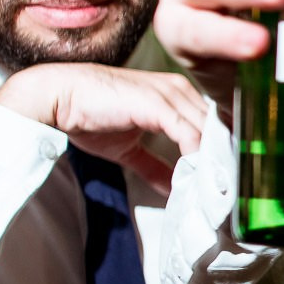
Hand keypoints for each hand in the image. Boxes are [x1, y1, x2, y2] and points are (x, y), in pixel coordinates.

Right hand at [0, 63, 204, 188]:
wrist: (57, 98)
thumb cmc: (88, 116)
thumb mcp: (128, 149)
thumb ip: (154, 166)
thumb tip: (172, 189)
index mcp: (176, 94)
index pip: (211, 124)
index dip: (219, 153)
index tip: (223, 183)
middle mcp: (178, 90)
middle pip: (216, 127)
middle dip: (222, 160)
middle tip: (227, 193)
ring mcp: (170, 95)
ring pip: (208, 131)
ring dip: (214, 162)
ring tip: (216, 191)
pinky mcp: (159, 104)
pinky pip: (190, 133)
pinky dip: (197, 158)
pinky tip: (197, 179)